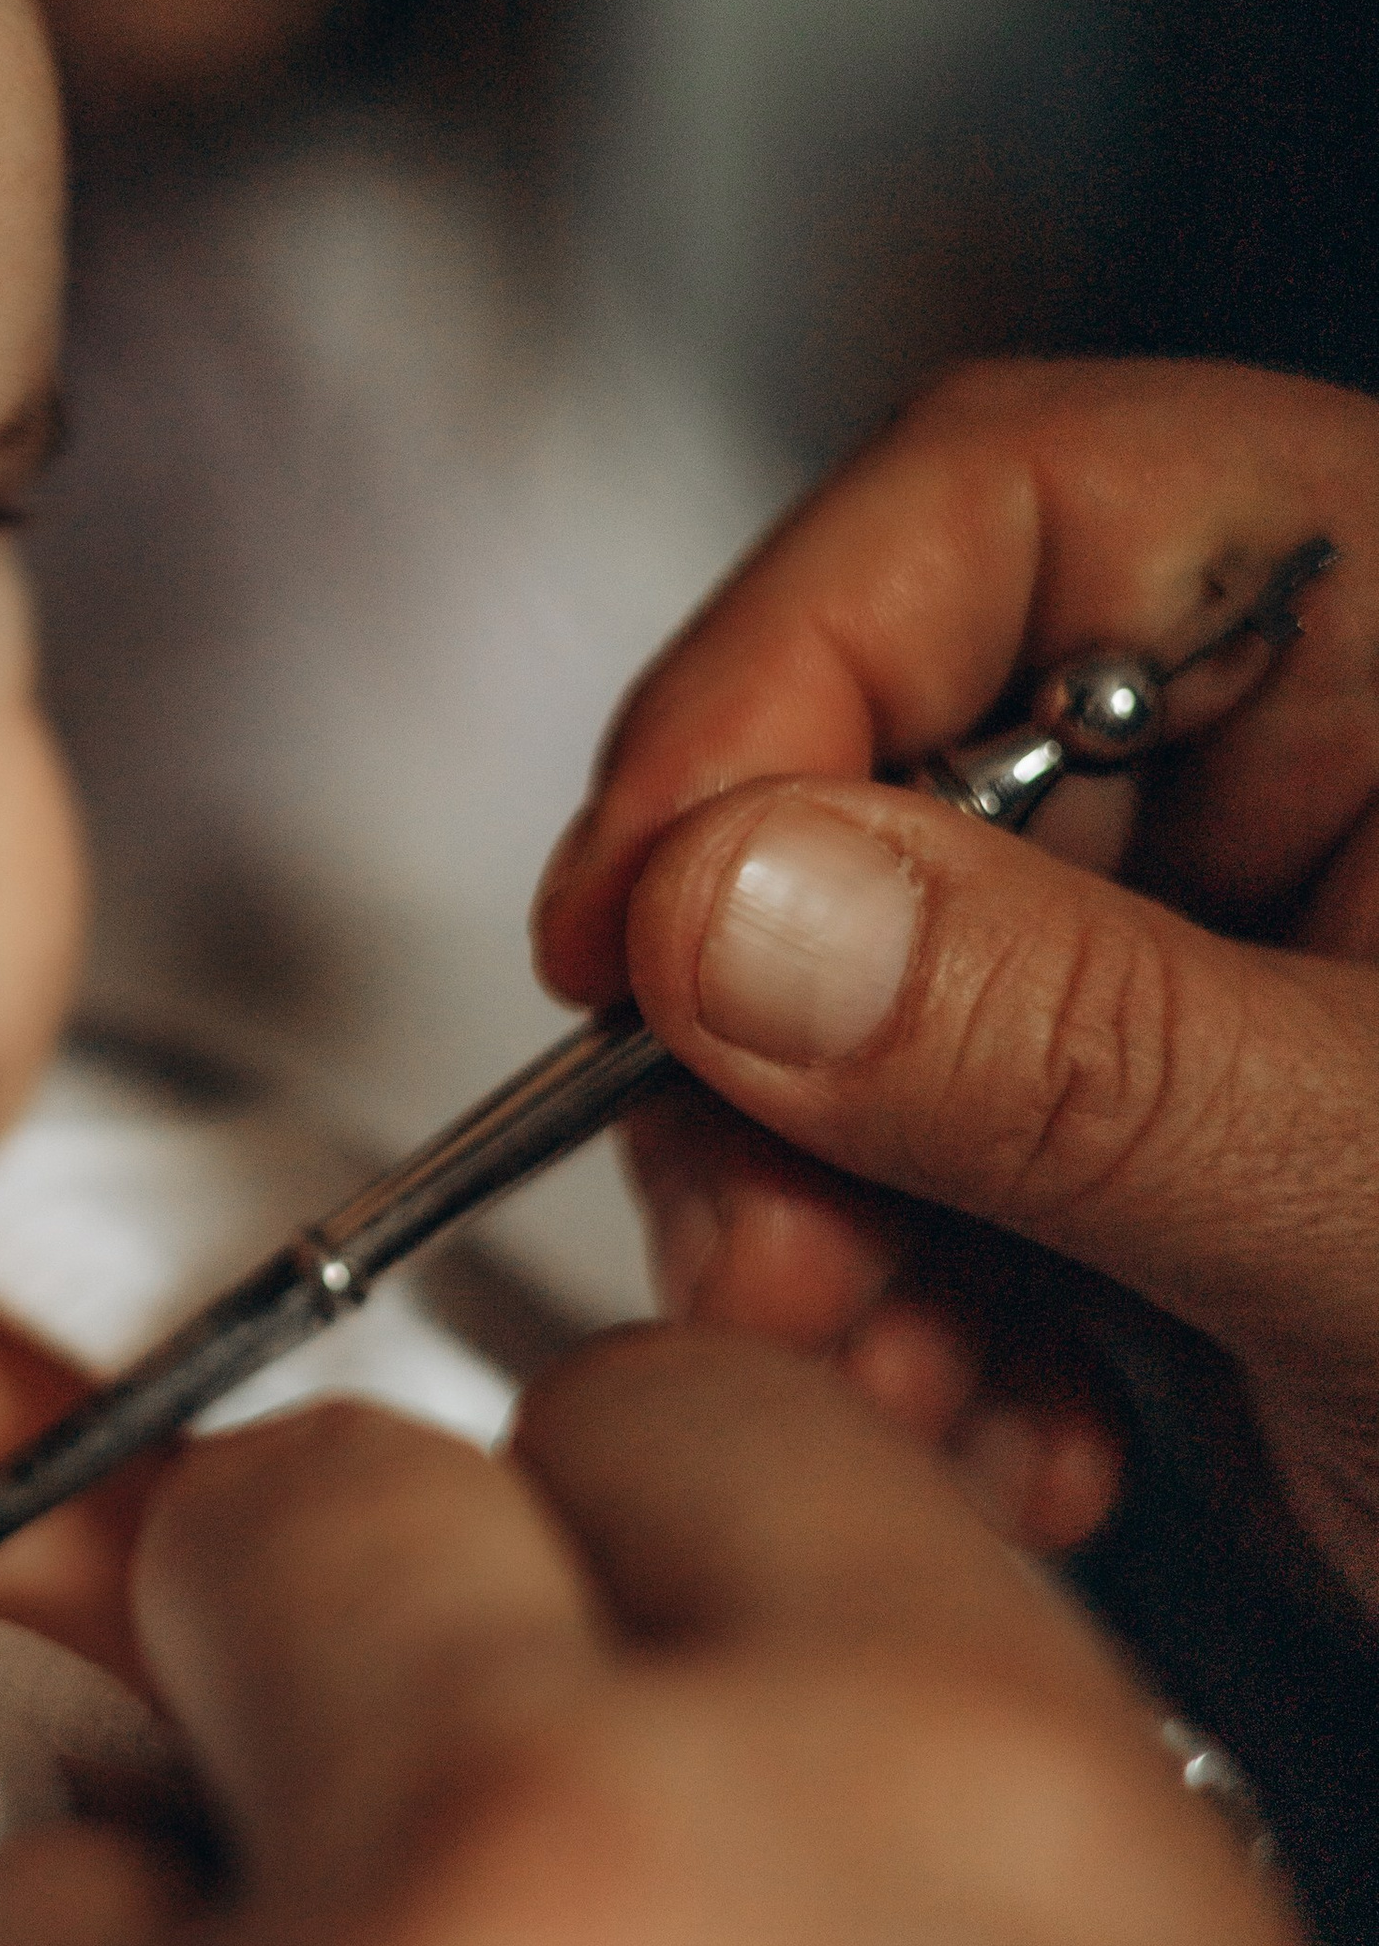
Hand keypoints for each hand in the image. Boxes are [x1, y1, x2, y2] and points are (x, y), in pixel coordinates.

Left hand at [0, 1339, 1378, 1945]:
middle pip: (281, 1537)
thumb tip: (674, 1652)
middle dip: (327, 1699)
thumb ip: (907, 1800)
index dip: (607, 1543)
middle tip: (380, 1915)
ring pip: (25, 1920)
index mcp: (905, 1789)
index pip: (645, 1417)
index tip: (554, 1638)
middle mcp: (535, 1904)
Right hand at [534, 359, 1378, 1602]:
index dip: (773, 686)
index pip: (1009, 514)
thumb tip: (730, 908)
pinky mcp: (1168, 1138)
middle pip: (887, 778)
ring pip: (864, 1003)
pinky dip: (917, 1314)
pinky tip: (1013, 1431)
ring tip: (917, 1389)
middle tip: (766, 1248)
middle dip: (787, 1046)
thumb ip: (1068, 1042)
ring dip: (832, 1223)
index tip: (634, 911)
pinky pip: (931, 1167)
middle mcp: (1312, 758)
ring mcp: (1226, 959)